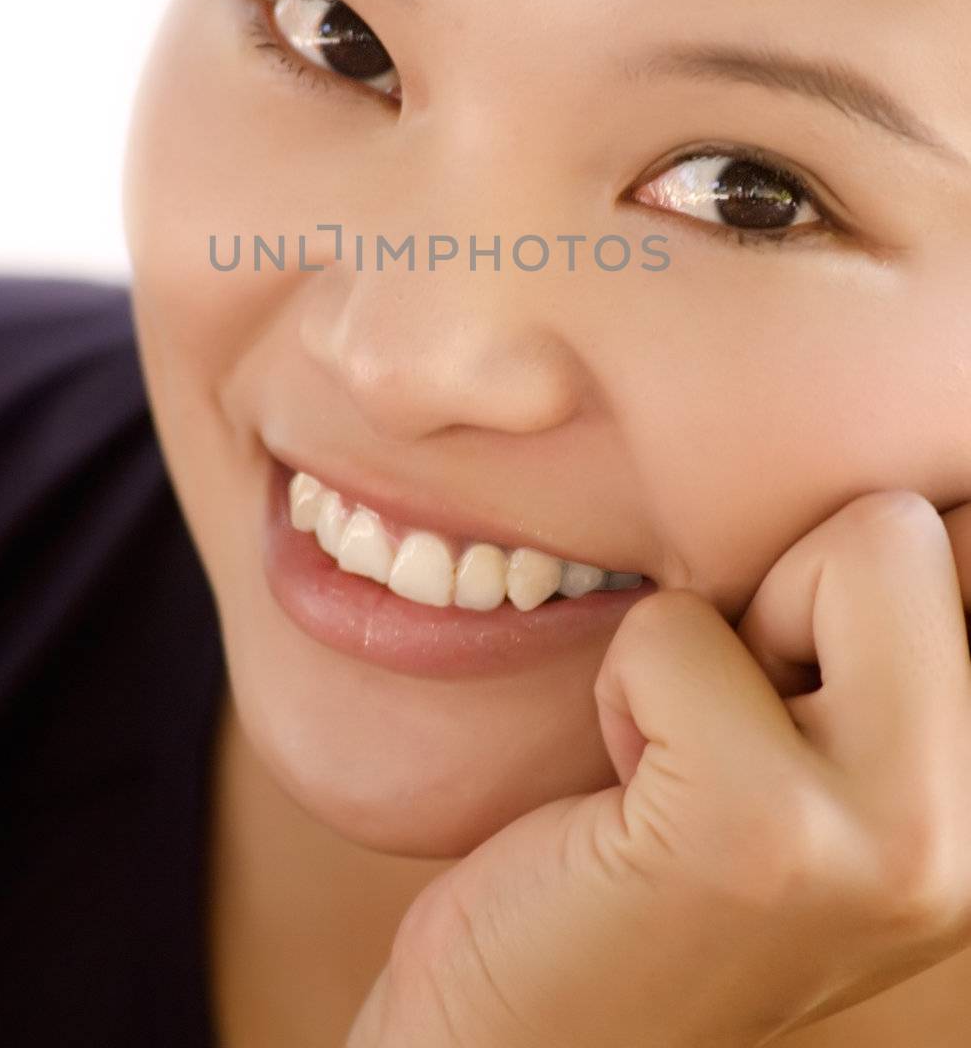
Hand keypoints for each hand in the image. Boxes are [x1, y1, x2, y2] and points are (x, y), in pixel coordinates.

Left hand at [347, 490, 970, 1047]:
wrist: (542, 1040)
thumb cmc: (653, 860)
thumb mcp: (805, 737)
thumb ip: (874, 632)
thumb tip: (888, 480)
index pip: (964, 538)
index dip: (840, 575)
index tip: (783, 684)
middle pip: (907, 526)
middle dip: (786, 589)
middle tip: (731, 719)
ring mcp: (899, 837)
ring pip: (848, 545)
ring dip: (712, 635)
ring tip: (689, 754)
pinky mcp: (767, 835)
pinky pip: (679, 631)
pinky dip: (629, 683)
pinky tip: (631, 796)